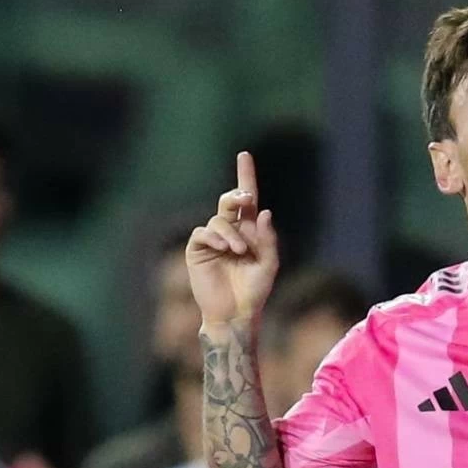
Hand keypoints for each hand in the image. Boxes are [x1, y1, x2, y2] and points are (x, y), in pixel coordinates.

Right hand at [187, 152, 279, 324]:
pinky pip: (203, 232)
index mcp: (250, 232)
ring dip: (230, 232)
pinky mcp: (198, 250)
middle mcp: (231, 232)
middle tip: (246, 198)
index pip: (247, 201)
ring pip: (218, 219)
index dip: (245, 177)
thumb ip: (268, 239)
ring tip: (238, 251)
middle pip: (230, 202)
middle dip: (237, 196)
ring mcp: (213, 240)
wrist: (235, 312)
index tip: (244, 155)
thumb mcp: (269, 264)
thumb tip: (265, 212)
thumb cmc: (255, 291)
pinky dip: (215, 237)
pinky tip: (224, 249)